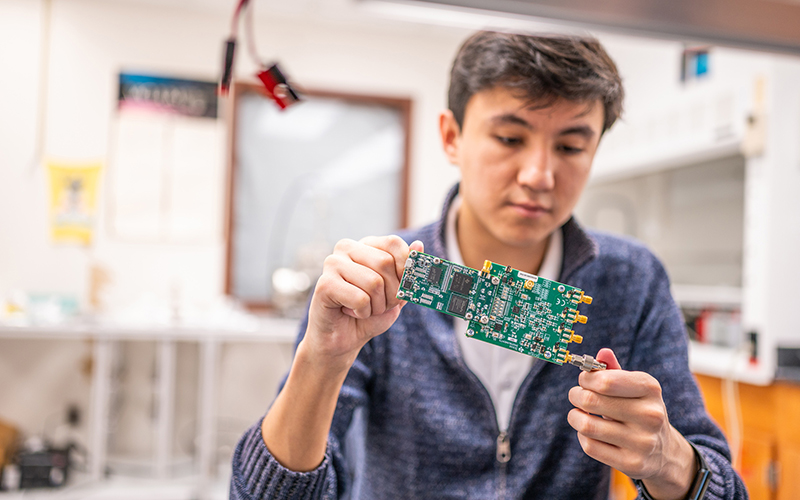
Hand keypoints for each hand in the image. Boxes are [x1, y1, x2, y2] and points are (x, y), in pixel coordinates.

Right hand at [301, 235, 423, 371]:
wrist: (343, 340)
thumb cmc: (369, 313)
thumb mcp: (396, 291)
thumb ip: (407, 270)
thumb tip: (418, 245)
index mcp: (365, 245)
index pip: (393, 243)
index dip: (405, 266)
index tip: (403, 286)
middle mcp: (347, 249)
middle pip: (385, 263)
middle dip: (392, 292)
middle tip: (380, 304)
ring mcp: (332, 264)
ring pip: (374, 282)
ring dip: (377, 306)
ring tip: (364, 309)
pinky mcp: (324, 284)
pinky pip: (360, 299)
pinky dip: (363, 313)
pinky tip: (351, 313)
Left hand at [567, 348, 696, 499]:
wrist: (664, 452)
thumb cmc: (641, 411)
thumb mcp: (634, 387)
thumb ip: (614, 370)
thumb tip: (602, 353)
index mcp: (650, 389)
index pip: (606, 380)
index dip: (587, 378)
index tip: (585, 380)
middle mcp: (650, 415)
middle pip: (591, 401)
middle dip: (576, 395)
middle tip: (576, 395)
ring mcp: (643, 442)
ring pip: (587, 425)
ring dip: (575, 417)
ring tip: (580, 414)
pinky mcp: (632, 463)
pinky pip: (590, 446)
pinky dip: (583, 436)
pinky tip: (590, 432)